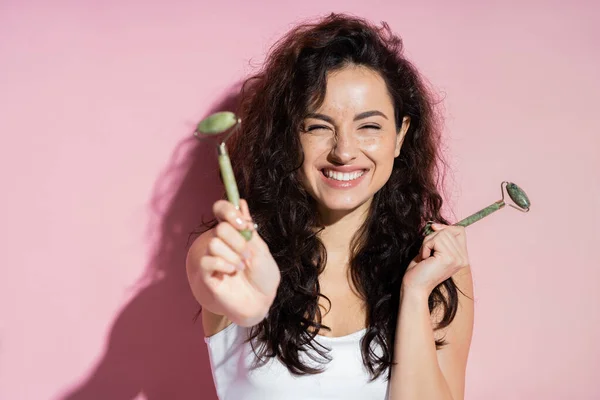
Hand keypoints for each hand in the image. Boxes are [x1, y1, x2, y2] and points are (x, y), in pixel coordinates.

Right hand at [199, 199, 280, 325]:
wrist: (262, 300)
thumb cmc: (263, 276)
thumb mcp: (261, 248)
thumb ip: (248, 228)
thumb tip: (241, 203)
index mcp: (234, 233)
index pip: (221, 210)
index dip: (229, 211)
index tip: (243, 224)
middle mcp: (221, 242)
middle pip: (220, 228)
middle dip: (238, 241)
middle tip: (247, 255)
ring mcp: (212, 258)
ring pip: (214, 244)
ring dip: (233, 255)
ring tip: (241, 267)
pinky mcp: (206, 274)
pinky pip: (208, 261)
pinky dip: (224, 265)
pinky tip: (232, 272)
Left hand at [402, 224, 469, 295]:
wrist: (414, 288)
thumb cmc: (420, 270)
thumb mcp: (432, 250)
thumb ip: (439, 238)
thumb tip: (435, 225)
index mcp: (462, 257)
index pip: (460, 231)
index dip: (445, 228)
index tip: (433, 232)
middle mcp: (463, 258)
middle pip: (449, 230)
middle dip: (432, 237)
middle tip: (426, 252)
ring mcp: (457, 259)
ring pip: (442, 234)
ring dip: (427, 242)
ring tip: (426, 256)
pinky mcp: (448, 258)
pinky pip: (434, 240)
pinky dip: (425, 247)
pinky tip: (425, 259)